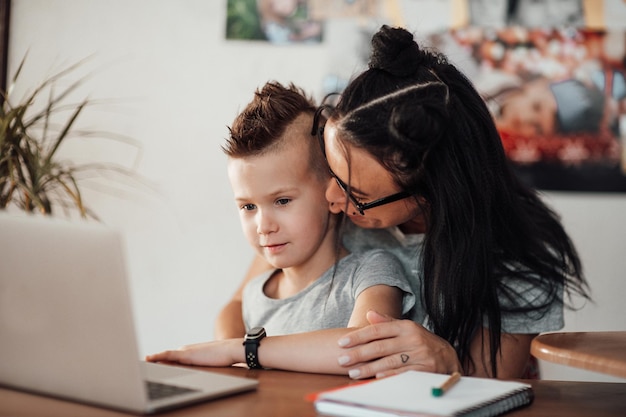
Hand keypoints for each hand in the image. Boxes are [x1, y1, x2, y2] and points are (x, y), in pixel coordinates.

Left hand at [145, 339, 242, 366]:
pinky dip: (157, 356)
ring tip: (140, 363)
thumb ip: (197, 366)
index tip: (147, 365)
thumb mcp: (206, 363)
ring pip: (164, 357)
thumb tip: (193, 372)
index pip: (169, 360)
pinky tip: (149, 358)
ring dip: (152, 361)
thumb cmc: (222, 358)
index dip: (157, 363)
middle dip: (151, 363)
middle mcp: (183, 351)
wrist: (230, 350)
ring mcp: (184, 351)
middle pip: (164, 359)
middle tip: (138, 366)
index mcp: (187, 353)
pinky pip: (167, 355)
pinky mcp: (186, 354)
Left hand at [336, 310, 460, 378]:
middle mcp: (413, 339)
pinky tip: (376, 378)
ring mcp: (420, 355)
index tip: (343, 342)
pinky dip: (389, 376)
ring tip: (353, 372)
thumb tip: (369, 313)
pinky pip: (403, 374)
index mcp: (406, 327)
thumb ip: (387, 322)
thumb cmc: (421, 341)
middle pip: (380, 347)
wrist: (448, 356)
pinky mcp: (425, 370)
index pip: (377, 330)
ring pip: (389, 362)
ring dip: (369, 368)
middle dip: (359, 354)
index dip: (358, 336)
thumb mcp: (406, 328)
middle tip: (342, 359)